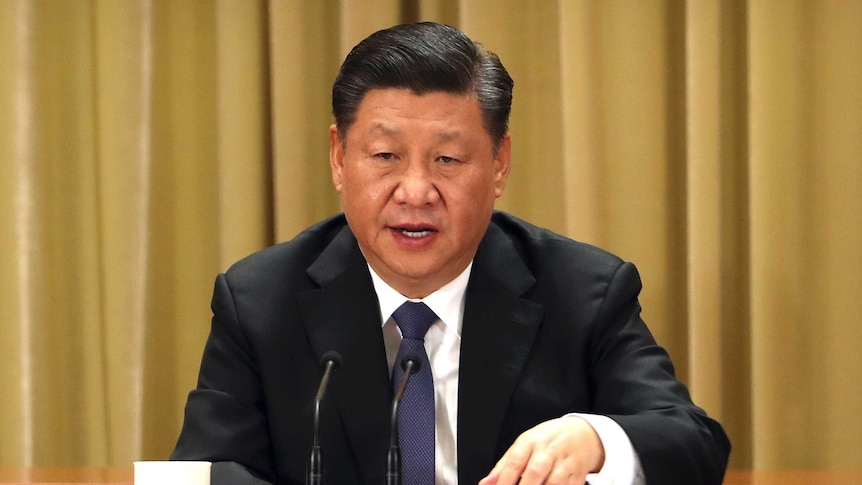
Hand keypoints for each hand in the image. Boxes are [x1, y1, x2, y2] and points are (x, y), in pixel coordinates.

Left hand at [478, 416, 604, 484]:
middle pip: (534, 473)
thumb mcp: (524, 446)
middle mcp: (548, 450)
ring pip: (553, 483)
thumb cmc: (547, 441)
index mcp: (530, 441)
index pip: (514, 462)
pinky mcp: (579, 474)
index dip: (504, 481)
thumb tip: (485, 483)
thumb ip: (503, 467)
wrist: (582, 434)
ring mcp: (565, 462)